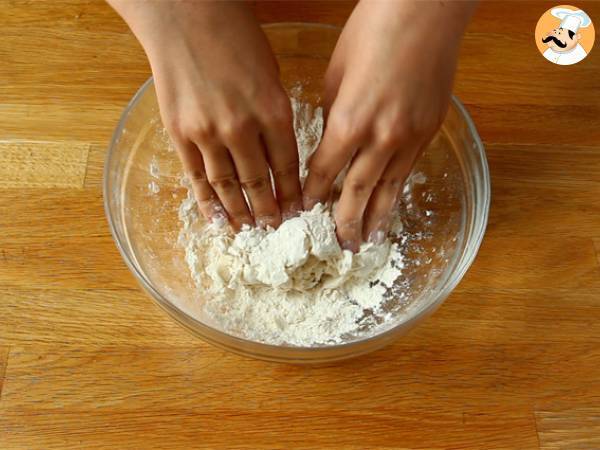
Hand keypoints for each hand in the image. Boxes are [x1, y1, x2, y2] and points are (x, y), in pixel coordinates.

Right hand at [109, 1, 301, 229]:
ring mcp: (208, 134)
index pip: (288, 167)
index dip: (293, 194)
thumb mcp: (270, 74)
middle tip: (275, 229)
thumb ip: (275, 116)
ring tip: (249, 230)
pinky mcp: (180, 134)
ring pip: (228, 186)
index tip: (297, 212)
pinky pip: (196, 177)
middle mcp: (243, 129)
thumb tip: (276, 152)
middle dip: (269, 210)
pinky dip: (207, 202)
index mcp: (274, 111)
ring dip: (240, 212)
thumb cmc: (234, 36)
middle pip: (259, 182)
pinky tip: (216, 219)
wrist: (184, 14)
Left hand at [303, 0, 474, 250]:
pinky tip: (391, 204)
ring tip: (368, 240)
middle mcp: (380, 139)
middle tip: (340, 245)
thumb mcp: (336, 74)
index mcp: (348, 123)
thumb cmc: (372, 32)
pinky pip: (408, 171)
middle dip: (346, 222)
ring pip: (388, 189)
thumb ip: (332, 115)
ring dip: (376, 217)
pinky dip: (396, 192)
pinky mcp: (430, 131)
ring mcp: (409, 138)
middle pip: (357, 192)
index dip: (313, 194)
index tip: (305, 211)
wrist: (425, 12)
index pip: (324, 172)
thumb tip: (332, 140)